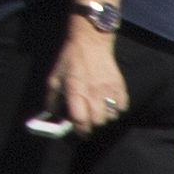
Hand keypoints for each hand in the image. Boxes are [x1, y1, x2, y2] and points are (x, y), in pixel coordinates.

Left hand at [47, 19, 126, 134]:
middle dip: (92, 124)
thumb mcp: (54, 77)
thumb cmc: (70, 60)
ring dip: (103, 117)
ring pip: (110, 116)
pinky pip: (122, 107)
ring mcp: (108, 90)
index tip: (79, 131)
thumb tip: (50, 115)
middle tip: (87, 119)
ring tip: (97, 110)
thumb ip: (51, 98)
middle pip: (97, 121)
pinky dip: (116, 109)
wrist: (91, 42)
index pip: (80, 119)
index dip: (80, 129)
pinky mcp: (119, 86)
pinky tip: (108, 103)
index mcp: (75, 90)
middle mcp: (93, 92)